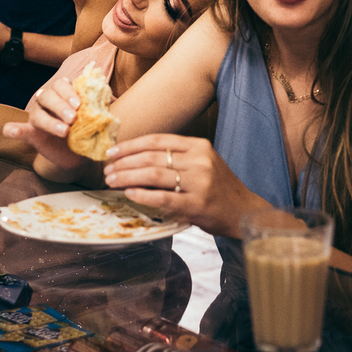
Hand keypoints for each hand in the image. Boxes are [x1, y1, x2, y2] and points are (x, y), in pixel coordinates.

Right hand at [2, 77, 89, 175]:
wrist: (78, 156)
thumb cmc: (87, 131)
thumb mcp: (96, 119)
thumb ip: (98, 110)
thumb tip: (106, 102)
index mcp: (63, 94)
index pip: (61, 84)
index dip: (69, 92)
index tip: (79, 104)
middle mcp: (47, 102)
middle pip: (47, 96)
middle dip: (61, 106)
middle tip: (73, 119)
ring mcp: (37, 118)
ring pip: (37, 113)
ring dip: (49, 121)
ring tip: (64, 131)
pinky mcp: (31, 134)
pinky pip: (19, 130)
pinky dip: (14, 129)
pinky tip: (10, 130)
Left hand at [103, 134, 264, 237]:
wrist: (244, 211)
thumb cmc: (218, 187)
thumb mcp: (202, 162)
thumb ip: (176, 157)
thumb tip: (135, 157)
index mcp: (198, 146)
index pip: (157, 140)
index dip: (131, 145)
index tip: (112, 152)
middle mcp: (199, 161)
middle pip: (152, 157)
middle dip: (124, 163)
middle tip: (107, 169)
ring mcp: (199, 183)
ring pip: (154, 175)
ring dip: (128, 177)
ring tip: (112, 181)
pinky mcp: (197, 205)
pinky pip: (164, 198)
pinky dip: (143, 195)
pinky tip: (130, 194)